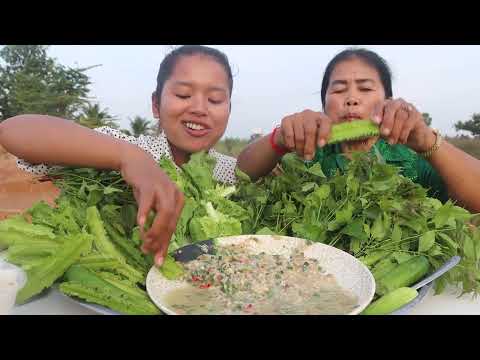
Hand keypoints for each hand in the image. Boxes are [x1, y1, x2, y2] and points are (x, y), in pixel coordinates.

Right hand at [120, 148, 183, 265]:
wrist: (136, 161)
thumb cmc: (146, 186)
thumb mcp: (153, 204)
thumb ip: (155, 222)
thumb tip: (153, 246)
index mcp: (179, 201)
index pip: (173, 227)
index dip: (165, 244)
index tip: (158, 260)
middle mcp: (174, 195)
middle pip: (170, 222)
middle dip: (160, 240)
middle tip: (148, 252)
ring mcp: (163, 188)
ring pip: (164, 213)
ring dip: (155, 230)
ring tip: (145, 242)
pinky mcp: (149, 184)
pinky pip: (148, 201)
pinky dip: (145, 212)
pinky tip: (140, 224)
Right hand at [275, 110, 333, 159]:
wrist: (291, 132)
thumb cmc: (308, 136)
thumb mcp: (318, 137)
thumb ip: (322, 141)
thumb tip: (323, 148)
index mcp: (321, 117)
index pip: (325, 122)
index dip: (324, 134)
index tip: (321, 146)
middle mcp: (309, 114)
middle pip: (310, 131)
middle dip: (309, 147)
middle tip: (308, 157)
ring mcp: (297, 116)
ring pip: (299, 136)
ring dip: (300, 148)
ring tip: (301, 154)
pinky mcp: (286, 120)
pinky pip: (289, 136)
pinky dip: (291, 145)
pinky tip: (293, 148)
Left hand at [372, 98, 435, 152]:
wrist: (414, 137)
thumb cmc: (395, 132)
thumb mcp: (383, 132)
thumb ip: (376, 131)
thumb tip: (368, 136)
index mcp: (386, 105)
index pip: (380, 105)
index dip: (377, 112)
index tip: (375, 122)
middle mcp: (397, 103)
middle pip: (391, 107)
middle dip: (387, 121)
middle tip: (384, 133)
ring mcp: (408, 107)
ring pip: (401, 116)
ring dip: (395, 131)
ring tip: (391, 142)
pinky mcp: (416, 115)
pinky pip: (409, 122)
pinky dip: (404, 133)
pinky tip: (401, 140)